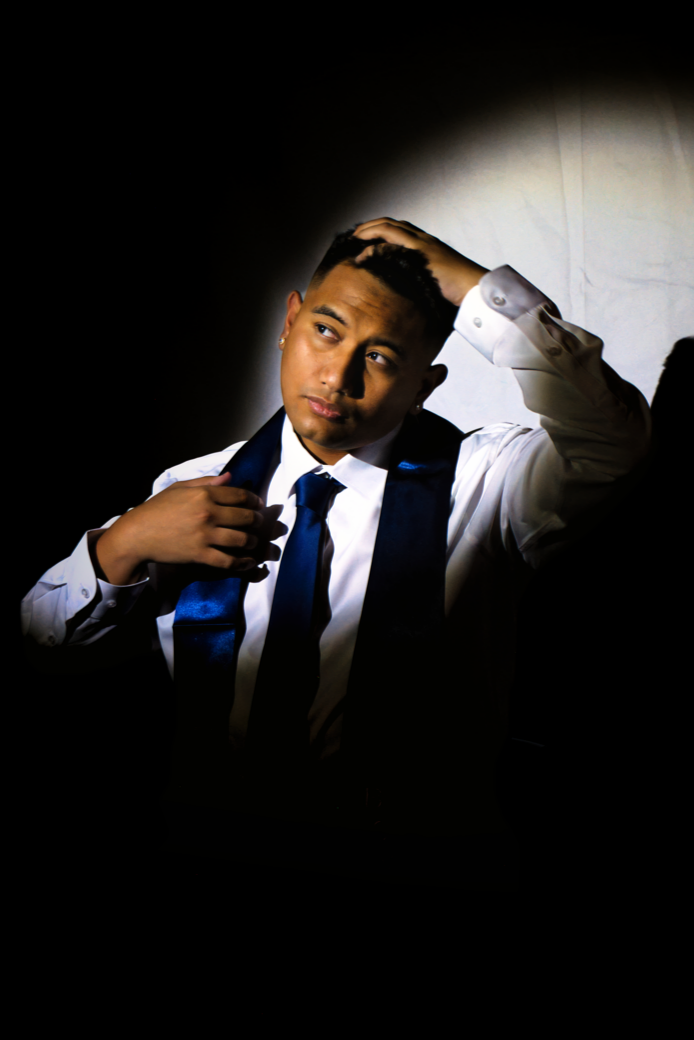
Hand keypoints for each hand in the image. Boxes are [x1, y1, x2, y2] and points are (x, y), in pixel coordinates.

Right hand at [95, 471, 284, 585]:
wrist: (137, 534)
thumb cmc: (157, 509)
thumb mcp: (179, 488)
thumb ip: (206, 482)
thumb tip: (230, 477)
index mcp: (203, 494)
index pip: (239, 496)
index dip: (254, 500)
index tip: (259, 504)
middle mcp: (207, 513)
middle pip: (245, 517)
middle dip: (257, 521)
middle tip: (260, 524)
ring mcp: (205, 535)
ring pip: (241, 539)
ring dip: (253, 542)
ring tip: (255, 543)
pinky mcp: (200, 554)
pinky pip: (228, 560)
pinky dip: (243, 563)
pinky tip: (249, 562)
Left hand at [352, 218, 488, 306]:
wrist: (475, 289)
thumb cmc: (460, 290)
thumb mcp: (437, 281)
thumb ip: (424, 279)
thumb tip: (413, 293)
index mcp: (428, 244)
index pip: (401, 228)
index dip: (382, 229)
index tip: (367, 237)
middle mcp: (424, 239)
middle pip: (392, 223)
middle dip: (371, 226)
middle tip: (355, 235)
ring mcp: (422, 244)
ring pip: (389, 227)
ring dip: (368, 230)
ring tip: (354, 238)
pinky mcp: (420, 253)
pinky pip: (390, 245)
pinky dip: (373, 249)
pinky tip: (361, 256)